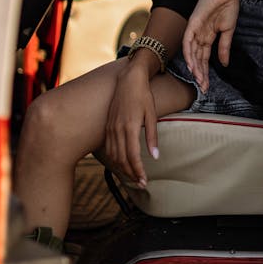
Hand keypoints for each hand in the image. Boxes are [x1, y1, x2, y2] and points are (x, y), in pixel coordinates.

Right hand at [102, 59, 157, 187]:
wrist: (128, 80)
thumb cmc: (143, 96)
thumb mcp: (152, 115)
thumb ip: (152, 137)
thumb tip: (155, 156)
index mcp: (130, 127)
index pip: (133, 156)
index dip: (138, 171)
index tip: (144, 181)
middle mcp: (118, 129)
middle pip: (122, 159)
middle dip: (131, 173)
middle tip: (140, 183)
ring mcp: (110, 128)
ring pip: (114, 155)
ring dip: (122, 168)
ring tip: (132, 177)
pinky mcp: (107, 126)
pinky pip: (109, 148)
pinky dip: (114, 159)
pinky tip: (121, 164)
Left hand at [182, 0, 239, 91]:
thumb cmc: (228, 5)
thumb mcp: (228, 31)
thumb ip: (224, 47)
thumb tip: (224, 64)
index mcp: (207, 36)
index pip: (204, 58)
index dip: (205, 72)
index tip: (208, 85)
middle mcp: (199, 34)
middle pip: (197, 58)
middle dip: (200, 73)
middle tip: (203, 87)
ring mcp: (195, 29)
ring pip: (191, 52)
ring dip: (195, 67)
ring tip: (199, 80)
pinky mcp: (193, 23)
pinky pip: (188, 41)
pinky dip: (189, 53)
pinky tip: (192, 65)